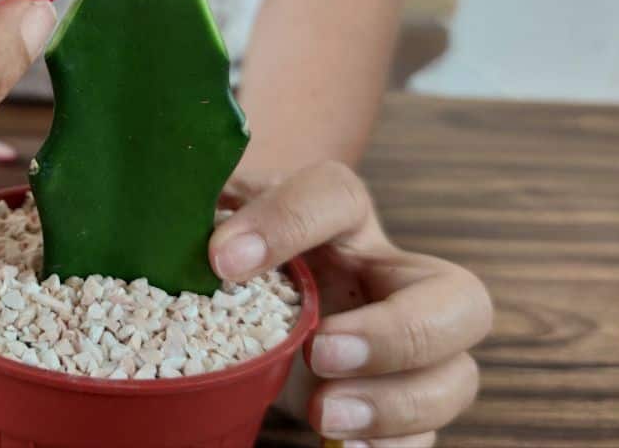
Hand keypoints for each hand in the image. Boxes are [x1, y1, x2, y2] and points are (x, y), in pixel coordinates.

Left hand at [209, 162, 492, 445]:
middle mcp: (388, 279)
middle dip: (396, 331)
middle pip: (456, 295)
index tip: (223, 260)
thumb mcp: (216, 213)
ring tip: (324, 415)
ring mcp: (405, 348)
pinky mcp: (393, 405)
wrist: (252, 280)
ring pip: (456, 375)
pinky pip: (425, 435)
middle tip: (319, 351)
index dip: (287, 221)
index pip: (335, 195)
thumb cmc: (235, 242)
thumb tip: (162, 223)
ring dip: (397, 403)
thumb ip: (197, 206)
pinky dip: (395, 446)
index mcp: (340, 217)